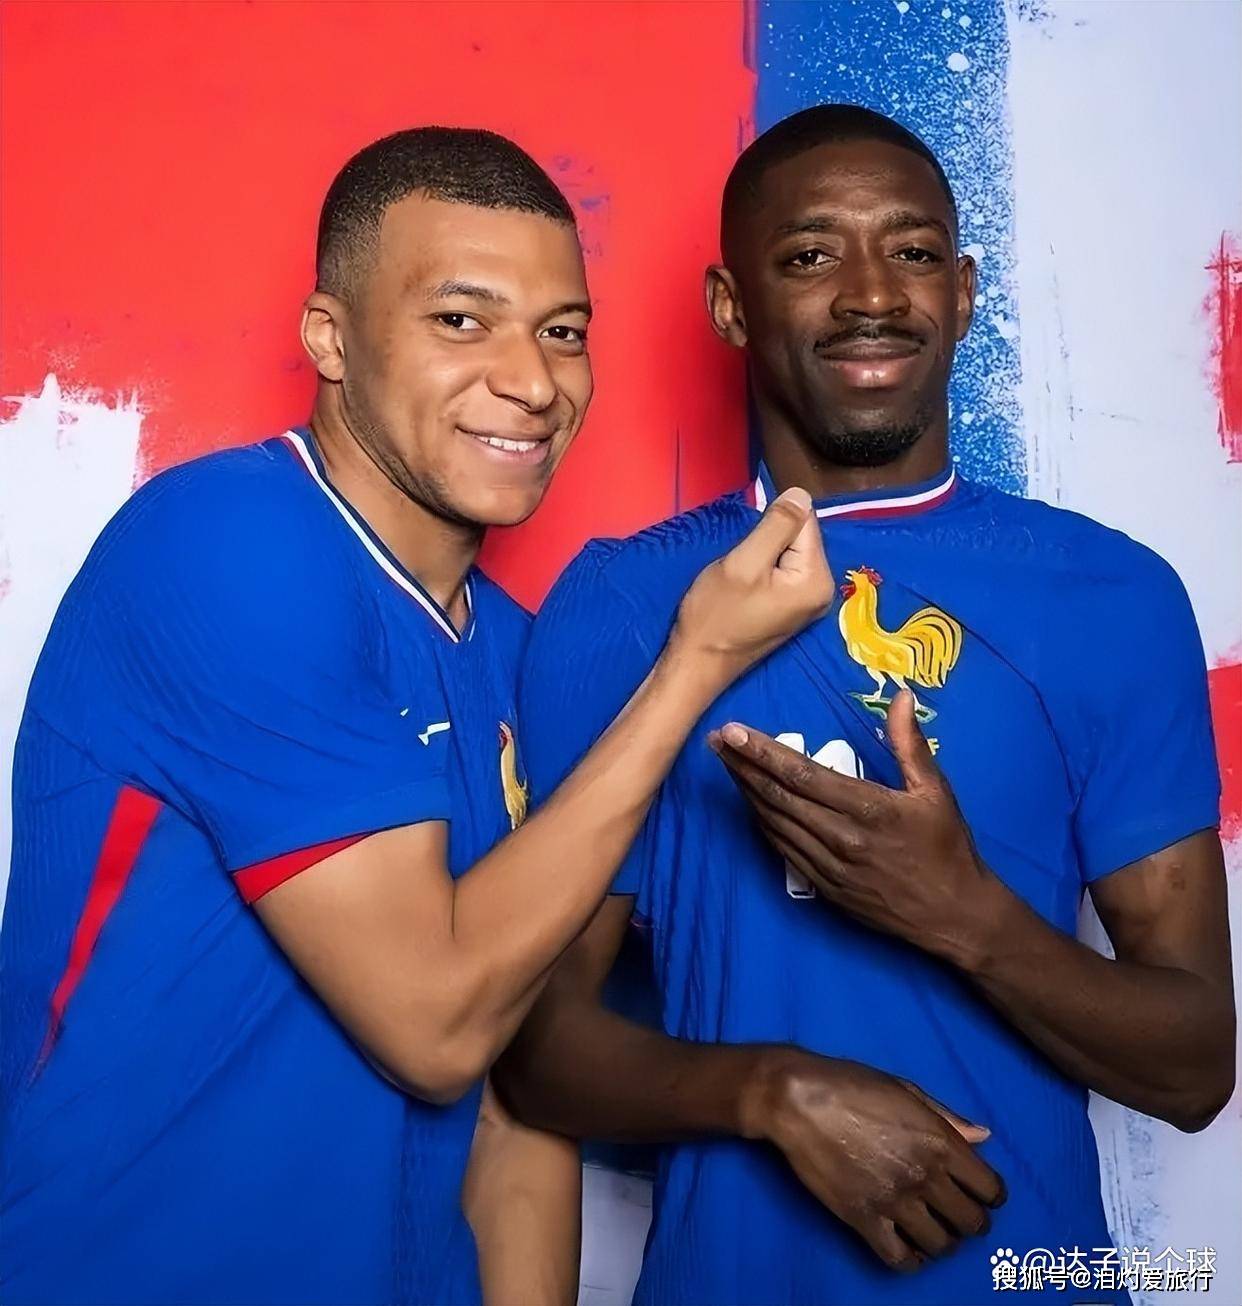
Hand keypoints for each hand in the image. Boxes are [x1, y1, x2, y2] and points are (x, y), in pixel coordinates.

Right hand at [673, 487, 832, 687]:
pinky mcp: (793, 604)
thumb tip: (801, 493)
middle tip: (741, 564)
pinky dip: (763, 567)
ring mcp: (809, 600)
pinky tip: (746, 585)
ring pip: (789, 550)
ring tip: (741, 575)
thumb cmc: (716, 615)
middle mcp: (823, 590)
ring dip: (763, 553)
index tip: (749, 546)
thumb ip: (776, 526)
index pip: (805, 521)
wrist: (699, 661)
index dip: (772, 523)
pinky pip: (783, 568)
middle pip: (800, 536)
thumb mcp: (743, 563)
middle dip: (768, 538)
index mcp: (817, 579)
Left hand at [712, 691, 999, 965]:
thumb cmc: (947, 848)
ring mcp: (829, 866)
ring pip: (775, 823)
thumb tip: (902, 697)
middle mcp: (841, 837)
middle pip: (778, 796)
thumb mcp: (935, 791)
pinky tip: (751, 806)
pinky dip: (762, 825)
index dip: (762, 752)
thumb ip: (910, 744)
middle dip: (742, 766)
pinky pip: (783, 850)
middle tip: (715, 742)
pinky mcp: (824, 888)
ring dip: (747, 793)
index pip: (801, 774)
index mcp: (867, 809)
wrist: (954, 915)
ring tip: (727, 766)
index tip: (734, 731)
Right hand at [741, 1048, 1004, 1270]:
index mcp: (940, 1142)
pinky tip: (907, 1245)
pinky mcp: (864, 1219)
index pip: (990, 1189)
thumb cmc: (851, 1084)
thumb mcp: (905, 1089)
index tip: (978, 1193)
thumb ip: (948, 1117)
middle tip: (954, 1211)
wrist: (798, 1100)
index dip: (989, 1194)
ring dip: (941, 1240)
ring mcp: (895, 1201)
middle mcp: (925, 1176)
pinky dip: (911, 1260)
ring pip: (942, 1245)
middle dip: (969, 1220)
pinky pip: (901, 1259)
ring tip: (930, 1227)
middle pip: (972, 1223)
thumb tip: (984, 1136)